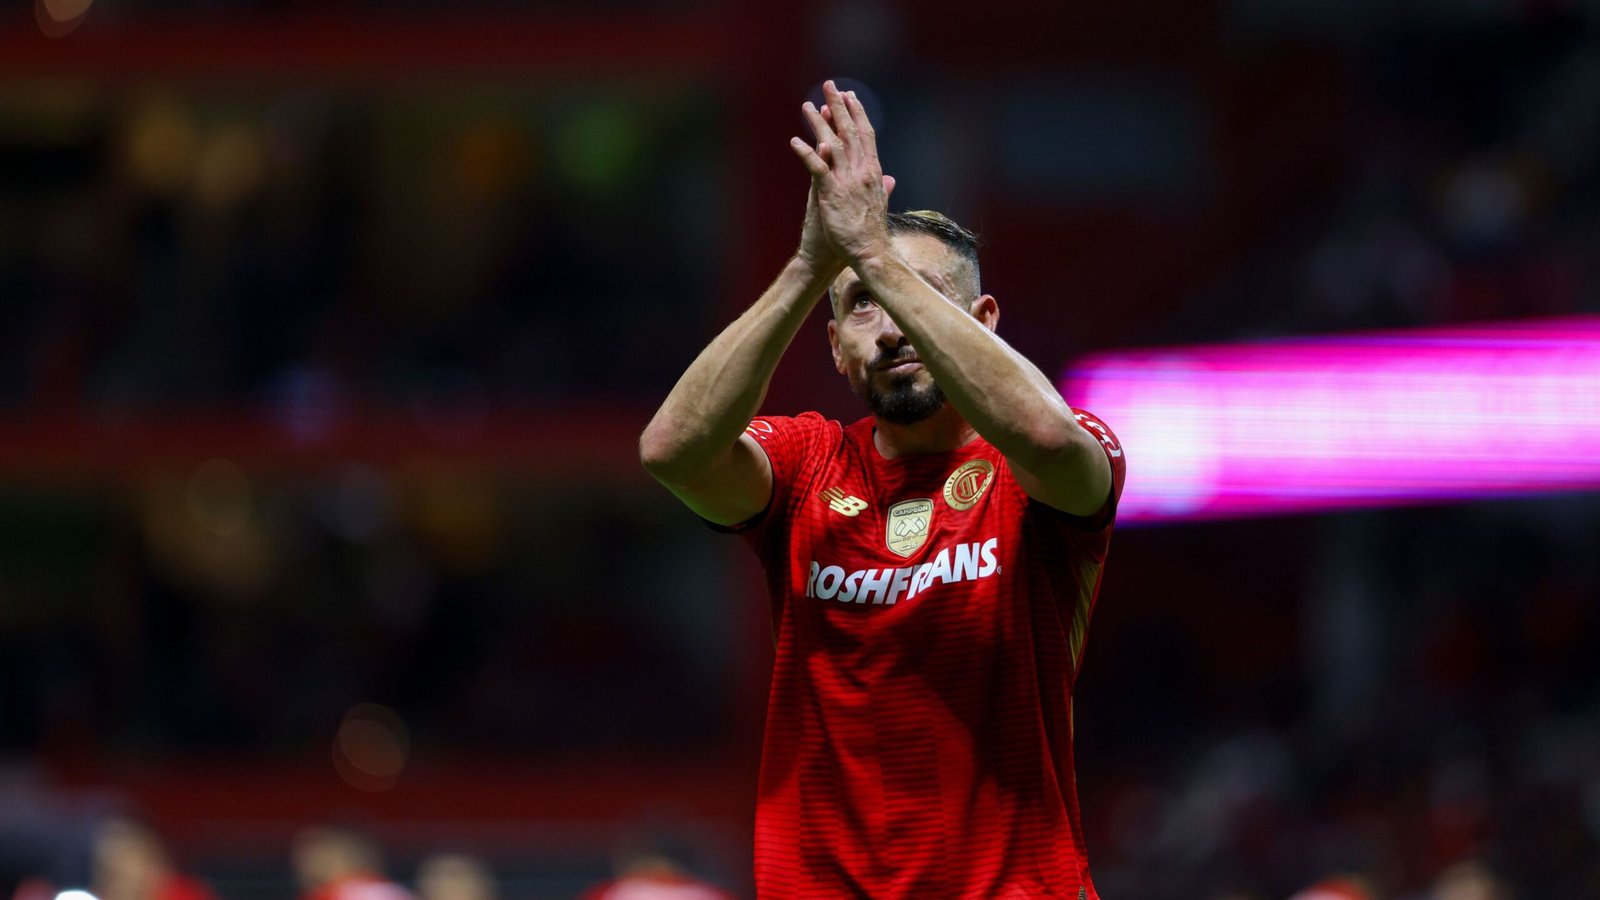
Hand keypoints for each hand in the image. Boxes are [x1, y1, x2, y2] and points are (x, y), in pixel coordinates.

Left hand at [791, 81, 895, 265]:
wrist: (870, 253)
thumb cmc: (872, 232)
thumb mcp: (880, 204)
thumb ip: (883, 188)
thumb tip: (890, 179)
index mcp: (873, 172)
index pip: (865, 135)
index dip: (856, 114)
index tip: (849, 97)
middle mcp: (862, 172)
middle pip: (849, 132)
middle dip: (838, 107)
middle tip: (829, 86)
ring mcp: (847, 182)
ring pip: (833, 145)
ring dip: (818, 124)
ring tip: (806, 107)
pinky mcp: (832, 194)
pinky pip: (817, 168)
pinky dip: (806, 153)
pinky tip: (794, 142)